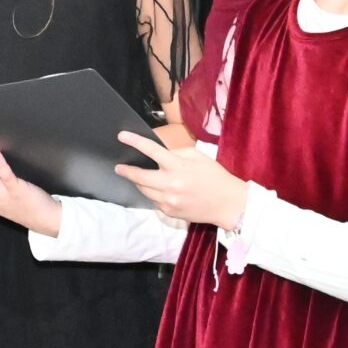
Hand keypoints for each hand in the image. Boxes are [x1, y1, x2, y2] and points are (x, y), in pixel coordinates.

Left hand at [114, 131, 247, 229]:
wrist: (228, 203)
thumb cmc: (214, 176)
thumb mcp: (197, 156)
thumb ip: (175, 153)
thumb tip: (158, 154)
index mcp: (177, 166)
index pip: (151, 150)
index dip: (134, 142)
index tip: (122, 136)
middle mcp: (170, 184)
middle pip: (138, 176)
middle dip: (126, 170)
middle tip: (119, 167)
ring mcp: (168, 200)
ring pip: (143, 190)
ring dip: (139, 182)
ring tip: (139, 177)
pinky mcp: (169, 212)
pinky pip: (153, 201)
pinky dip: (152, 193)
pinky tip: (158, 189)